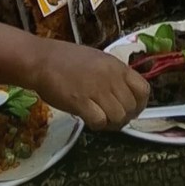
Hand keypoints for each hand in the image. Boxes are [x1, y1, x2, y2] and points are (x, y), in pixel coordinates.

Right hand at [34, 39, 149, 128]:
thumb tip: (125, 94)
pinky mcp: (80, 102)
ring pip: (118, 116)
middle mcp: (111, 78)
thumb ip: (113, 76)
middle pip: (131, 107)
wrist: (41, 60)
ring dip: (111, 123)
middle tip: (111, 118)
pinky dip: (97, 125)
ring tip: (100, 120)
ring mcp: (96, 89)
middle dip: (124, 117)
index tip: (132, 110)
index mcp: (117, 66)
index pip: (143, 90)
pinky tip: (89, 120)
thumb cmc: (67, 60)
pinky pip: (100, 121)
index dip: (140, 104)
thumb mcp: (98, 60)